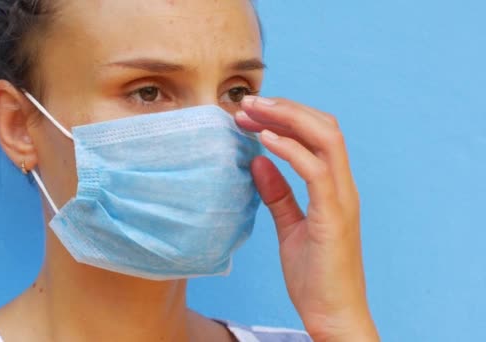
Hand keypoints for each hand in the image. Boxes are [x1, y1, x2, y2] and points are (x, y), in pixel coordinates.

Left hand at [236, 96, 378, 340]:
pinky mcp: (333, 217)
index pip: (316, 134)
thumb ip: (278, 194)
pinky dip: (291, 149)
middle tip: (247, 103)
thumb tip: (258, 161)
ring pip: (325, 139)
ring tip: (253, 111)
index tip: (250, 114)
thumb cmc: (315, 276)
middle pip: (323, 127)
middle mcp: (343, 186)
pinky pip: (316, 172)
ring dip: (287, 118)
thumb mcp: (290, 227)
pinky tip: (264, 139)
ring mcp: (342, 199)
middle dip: (285, 108)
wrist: (333, 316)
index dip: (285, 117)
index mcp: (334, 187)